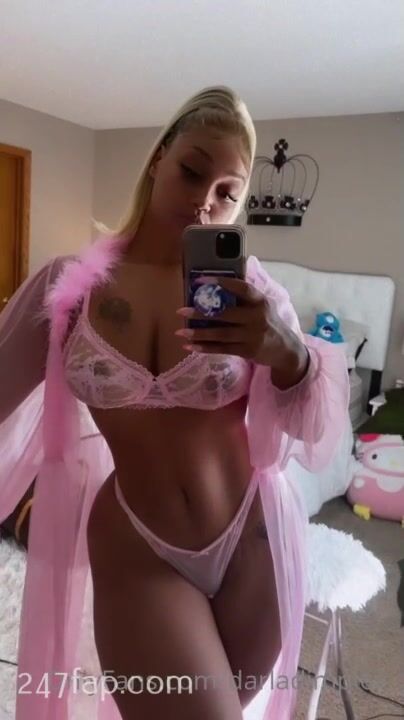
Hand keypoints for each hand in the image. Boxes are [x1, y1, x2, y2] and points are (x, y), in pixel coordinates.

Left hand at [174, 275, 307, 375]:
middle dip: (201, 313)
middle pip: (225, 314)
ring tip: (180, 332)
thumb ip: (246, 297)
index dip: (221, 282)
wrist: (286, 349)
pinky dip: (205, 348)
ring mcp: (252, 336)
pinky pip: (222, 349)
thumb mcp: (264, 305)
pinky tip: (190, 346)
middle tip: (181, 311)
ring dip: (199, 333)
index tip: (199, 280)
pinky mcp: (247, 351)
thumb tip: (217, 285)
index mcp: (261, 301)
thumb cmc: (269, 322)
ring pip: (221, 334)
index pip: (241, 287)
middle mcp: (257, 317)